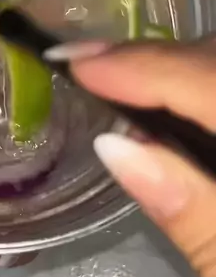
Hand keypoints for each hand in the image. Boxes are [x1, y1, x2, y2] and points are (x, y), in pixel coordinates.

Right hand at [71, 39, 215, 276]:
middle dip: (161, 61)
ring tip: (130, 81)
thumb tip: (116, 145)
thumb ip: (195, 215)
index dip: (144, 66)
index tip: (76, 61)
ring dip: (189, 69)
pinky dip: (210, 88)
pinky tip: (185, 103)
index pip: (215, 87)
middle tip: (95, 68)